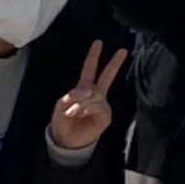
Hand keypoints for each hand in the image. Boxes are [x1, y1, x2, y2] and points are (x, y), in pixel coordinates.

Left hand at [46, 40, 119, 155]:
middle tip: (124, 50)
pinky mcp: (105, 116)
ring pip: (95, 94)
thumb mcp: (61, 105)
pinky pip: (97, 106)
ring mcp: (102, 105)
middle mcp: (96, 94)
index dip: (93, 56)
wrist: (66, 141)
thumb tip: (89, 91)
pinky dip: (86, 108)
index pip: (90, 69)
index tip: (98, 42)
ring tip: (72, 112)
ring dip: (81, 102)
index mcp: (84, 89)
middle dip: (114, 63)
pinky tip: (78, 113)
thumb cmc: (62, 121)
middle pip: (107, 75)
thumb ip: (73, 95)